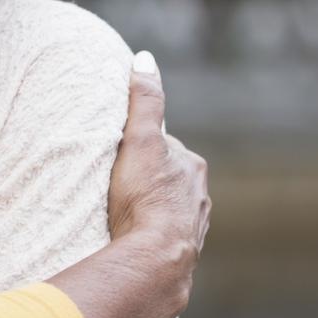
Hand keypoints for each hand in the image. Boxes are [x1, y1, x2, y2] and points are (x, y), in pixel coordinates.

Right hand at [105, 50, 209, 311]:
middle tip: (117, 187)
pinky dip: (154, 237)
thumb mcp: (140, 140)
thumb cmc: (144, 197)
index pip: (165, 148)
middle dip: (148, 181)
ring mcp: (194, 228)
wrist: (155, 259)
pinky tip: (136, 242)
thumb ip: (144, 100)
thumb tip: (145, 58)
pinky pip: (167, 239)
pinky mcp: (184, 255)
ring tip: (124, 217)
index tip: (119, 156)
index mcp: (193, 168)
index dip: (140, 149)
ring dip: (152, 211)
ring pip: (171, 210)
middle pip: (169, 180)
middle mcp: (200, 197)